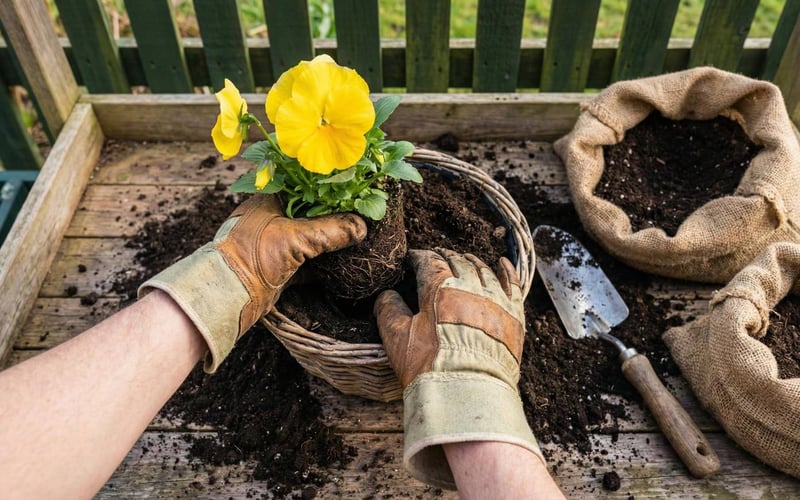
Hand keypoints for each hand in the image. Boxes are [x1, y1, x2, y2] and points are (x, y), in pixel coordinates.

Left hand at [140, 195, 365, 371]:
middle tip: (361, 214)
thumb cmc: (250, 256)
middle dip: (334, 215)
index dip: (330, 187)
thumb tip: (362, 226)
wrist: (227, 297)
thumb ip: (331, 230)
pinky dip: (323, 262)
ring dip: (330, 239)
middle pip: (310, 212)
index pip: (305, 185)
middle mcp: (270, 218)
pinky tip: (343, 263)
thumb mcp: (295, 238)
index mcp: (268, 199)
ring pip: (309, 237)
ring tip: (356, 236)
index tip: (354, 189)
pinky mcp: (278, 267)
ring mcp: (274, 243)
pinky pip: (307, 260)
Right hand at [373, 248, 542, 488]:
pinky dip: (506, 270)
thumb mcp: (397, 338)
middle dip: (443, 256)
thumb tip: (386, 295)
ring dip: (470, 261)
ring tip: (463, 260)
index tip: (412, 258)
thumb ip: (388, 311)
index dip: (418, 257)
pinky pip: (513, 284)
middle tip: (435, 257)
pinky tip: (501, 263)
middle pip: (456, 261)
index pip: (428, 261)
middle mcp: (469, 287)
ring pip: (483, 269)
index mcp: (439, 289)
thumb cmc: (430, 366)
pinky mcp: (514, 315)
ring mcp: (494, 300)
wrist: (468, 392)